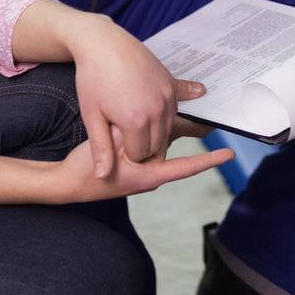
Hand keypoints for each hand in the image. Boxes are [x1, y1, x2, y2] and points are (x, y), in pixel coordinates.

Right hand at [55, 129, 231, 202]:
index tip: (228, 154)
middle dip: (194, 133)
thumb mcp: (108, 150)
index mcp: (149, 175)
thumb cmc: (86, 171)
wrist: (66, 182)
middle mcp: (150, 172)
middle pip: (178, 150)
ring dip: (176, 129)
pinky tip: (162, 113)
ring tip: (197, 111)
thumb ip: (128, 137)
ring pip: (164, 144)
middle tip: (216, 118)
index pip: (186, 167)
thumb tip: (143, 125)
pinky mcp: (133, 159)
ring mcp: (141, 166)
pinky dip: (158, 130)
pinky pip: (152, 143)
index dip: (208, 159)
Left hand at [62, 14, 205, 176]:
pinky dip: (174, 110)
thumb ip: (101, 148)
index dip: (125, 154)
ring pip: (167, 129)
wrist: (103, 42)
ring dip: (155, 130)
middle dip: (142, 145)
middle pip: (157, 145)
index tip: (114, 144)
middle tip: (123, 135)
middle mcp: (157, 110)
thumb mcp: (92, 116)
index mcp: (136, 122)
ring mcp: (167, 96)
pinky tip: (198, 96)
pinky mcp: (171, 83)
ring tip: (134, 120)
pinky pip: (178, 106)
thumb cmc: (93, 78)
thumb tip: (101, 177)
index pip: (140, 156)